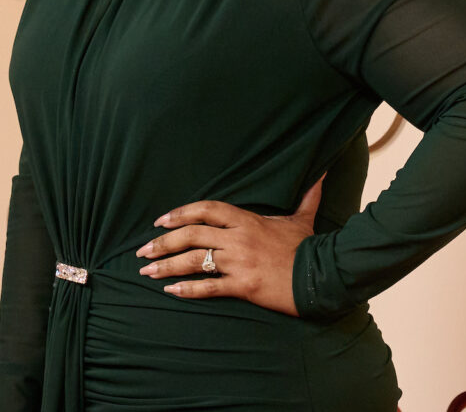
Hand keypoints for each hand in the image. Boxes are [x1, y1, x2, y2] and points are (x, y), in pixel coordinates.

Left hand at [135, 174, 324, 315]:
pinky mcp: (243, 286)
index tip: (161, 221)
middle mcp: (238, 238)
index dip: (180, 213)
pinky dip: (187, 289)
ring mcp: (239, 262)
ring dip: (166, 265)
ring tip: (147, 272)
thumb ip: (307, 196)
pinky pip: (208, 287)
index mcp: (247, 220)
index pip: (206, 209)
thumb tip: (322, 173)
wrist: (322, 276)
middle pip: (191, 235)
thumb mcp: (304, 219)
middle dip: (163, 242)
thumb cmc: (309, 247)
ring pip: (194, 261)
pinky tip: (171, 291)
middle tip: (143, 250)